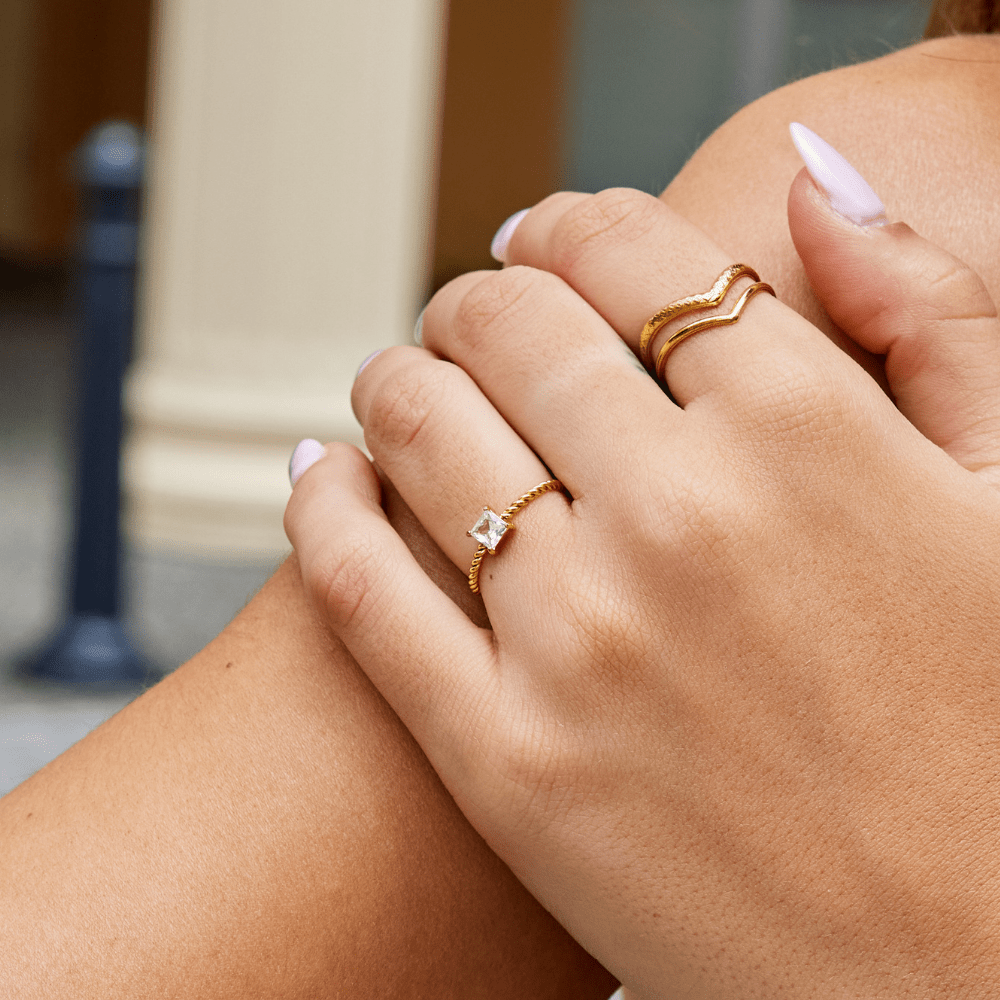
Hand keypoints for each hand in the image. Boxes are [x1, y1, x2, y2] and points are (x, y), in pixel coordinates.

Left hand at [286, 170, 999, 996]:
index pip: (627, 254)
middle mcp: (679, 519)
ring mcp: (580, 644)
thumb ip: (926, 317)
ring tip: (404, 383)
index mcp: (807, 433)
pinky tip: (320, 475)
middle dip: (479, 297)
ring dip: (397, 382)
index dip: (572, 225)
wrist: (964, 972)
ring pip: (420, 433)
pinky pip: (360, 592)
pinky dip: (321, 510)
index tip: (550, 237)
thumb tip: (818, 181)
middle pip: (508, 329)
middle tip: (475, 312)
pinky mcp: (508, 763)